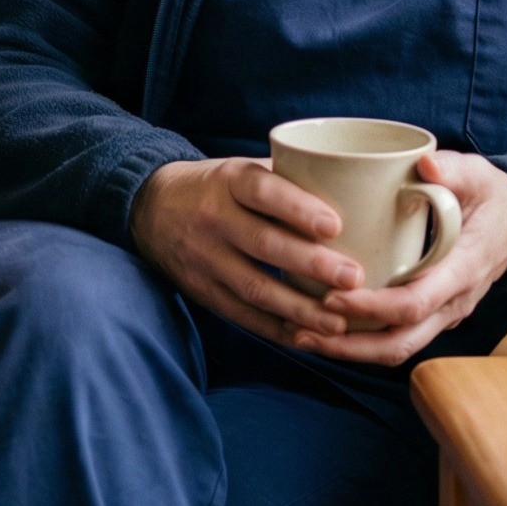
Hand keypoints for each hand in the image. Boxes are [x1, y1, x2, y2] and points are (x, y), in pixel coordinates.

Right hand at [130, 157, 364, 345]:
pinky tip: (308, 337)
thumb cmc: (218, 187)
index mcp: (228, 180)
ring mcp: (205, 259)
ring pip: (255, 288)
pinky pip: (242, 315)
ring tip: (339, 320)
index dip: (297, 208)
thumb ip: (288, 179)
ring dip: (299, 308)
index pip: (262, 191)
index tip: (335, 225)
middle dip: (311, 264)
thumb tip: (355, 191)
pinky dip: (276, 329)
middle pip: (264, 244)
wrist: (150, 208)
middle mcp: (213, 218)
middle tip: (354, 278)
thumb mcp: (242, 168)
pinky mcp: (202, 291)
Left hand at [291, 152, 506, 366]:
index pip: (415, 303)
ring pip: (396, 348)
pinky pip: (397, 337)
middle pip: (400, 342)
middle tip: (300, 330)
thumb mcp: (479, 175)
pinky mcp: (432, 314)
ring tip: (300, 336)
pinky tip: (323, 327)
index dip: (372, 306)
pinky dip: (360, 339)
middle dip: (349, 344)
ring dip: (349, 350)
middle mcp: (453, 302)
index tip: (331, 296)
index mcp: (463, 269)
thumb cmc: (491, 198)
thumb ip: (453, 169)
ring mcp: (443, 314)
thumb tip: (425, 165)